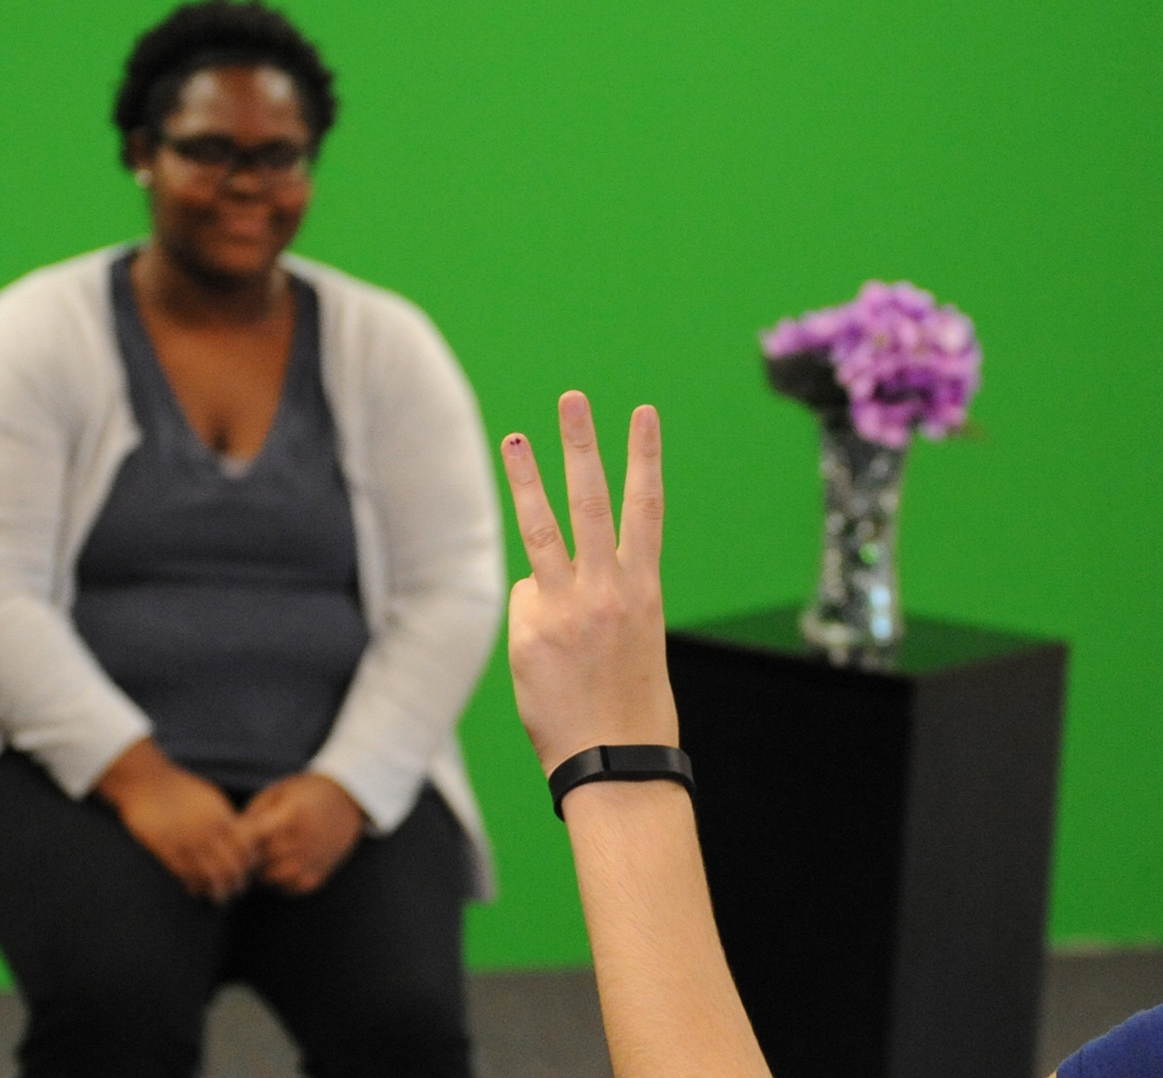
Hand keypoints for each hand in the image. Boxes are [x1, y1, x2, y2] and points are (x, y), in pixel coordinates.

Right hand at [93, 738, 255, 903]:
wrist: (145, 781)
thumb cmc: (178, 788)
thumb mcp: (209, 797)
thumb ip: (224, 817)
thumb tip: (239, 837)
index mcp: (220, 815)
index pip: (245, 846)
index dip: (250, 863)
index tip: (248, 872)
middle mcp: (207, 829)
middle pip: (231, 866)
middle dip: (237, 883)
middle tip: (236, 891)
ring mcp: (186, 840)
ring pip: (210, 875)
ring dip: (217, 891)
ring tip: (218, 899)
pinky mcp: (166, 848)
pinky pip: (186, 875)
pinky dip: (194, 886)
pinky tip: (196, 891)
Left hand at [236, 772, 367, 895]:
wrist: (348, 800)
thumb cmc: (306, 792)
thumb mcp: (278, 792)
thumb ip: (254, 814)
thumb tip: (227, 837)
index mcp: (291, 816)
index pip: (249, 838)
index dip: (235, 839)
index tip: (230, 835)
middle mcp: (302, 841)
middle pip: (257, 860)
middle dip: (246, 856)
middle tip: (241, 849)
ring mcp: (312, 861)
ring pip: (270, 879)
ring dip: (261, 871)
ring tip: (261, 856)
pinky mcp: (319, 876)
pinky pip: (289, 888)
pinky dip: (279, 882)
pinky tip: (279, 865)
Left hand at [499, 392, 675, 773]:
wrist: (617, 764)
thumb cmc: (631, 708)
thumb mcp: (635, 641)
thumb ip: (597, 598)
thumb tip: (543, 581)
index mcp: (645, 590)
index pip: (647, 509)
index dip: (645, 458)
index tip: (644, 414)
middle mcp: (609, 590)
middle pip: (594, 502)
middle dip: (583, 446)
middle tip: (574, 399)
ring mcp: (568, 610)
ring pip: (544, 531)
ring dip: (529, 480)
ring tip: (516, 437)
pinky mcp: (532, 635)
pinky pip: (523, 608)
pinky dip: (532, 626)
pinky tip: (551, 666)